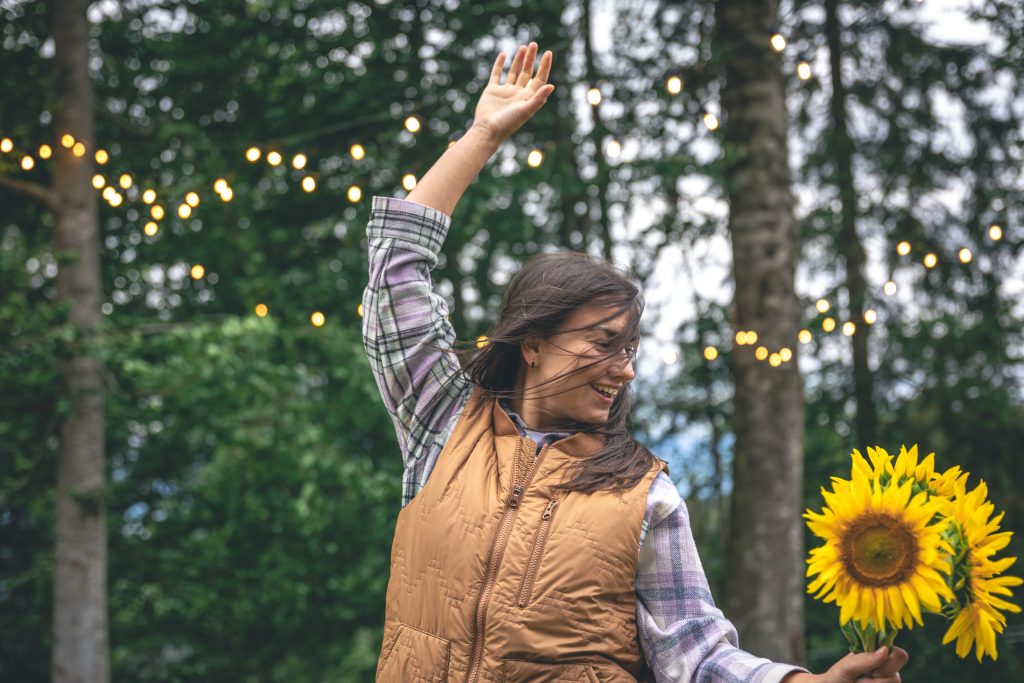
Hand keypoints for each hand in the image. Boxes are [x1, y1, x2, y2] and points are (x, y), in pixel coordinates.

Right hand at [471, 42, 554, 143]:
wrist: (488, 130)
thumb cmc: (508, 123)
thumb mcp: (526, 110)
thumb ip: (539, 98)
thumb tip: (552, 85)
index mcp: (528, 98)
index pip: (539, 79)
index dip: (544, 66)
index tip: (548, 53)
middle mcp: (518, 94)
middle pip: (527, 73)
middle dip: (531, 59)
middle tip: (533, 44)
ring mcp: (505, 91)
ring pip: (514, 72)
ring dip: (519, 60)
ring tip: (523, 47)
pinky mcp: (492, 91)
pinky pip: (497, 74)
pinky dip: (500, 64)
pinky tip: (504, 54)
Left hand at [783, 646, 908, 682]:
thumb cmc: (839, 676)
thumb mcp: (847, 666)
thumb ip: (864, 659)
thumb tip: (885, 650)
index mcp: (880, 655)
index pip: (900, 655)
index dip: (890, 663)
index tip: (873, 670)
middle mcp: (888, 670)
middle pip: (897, 678)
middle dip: (877, 681)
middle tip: (860, 680)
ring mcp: (888, 682)